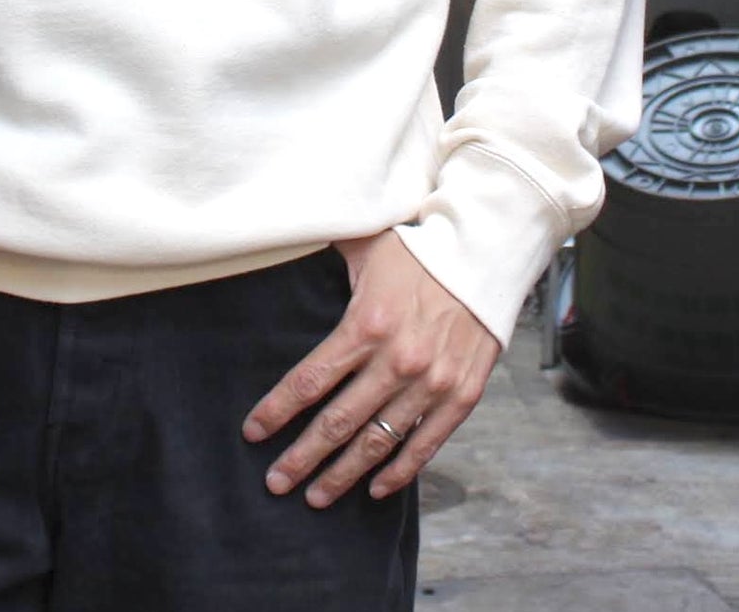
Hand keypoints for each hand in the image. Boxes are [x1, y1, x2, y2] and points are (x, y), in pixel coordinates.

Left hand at [242, 228, 498, 507]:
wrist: (485, 254)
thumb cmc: (418, 248)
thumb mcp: (364, 246)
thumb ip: (325, 257)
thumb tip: (283, 243)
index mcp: (366, 324)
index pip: (310, 380)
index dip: (277, 410)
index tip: (253, 432)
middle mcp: (396, 361)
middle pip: (337, 422)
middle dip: (302, 457)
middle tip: (277, 482)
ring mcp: (431, 383)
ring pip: (377, 443)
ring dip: (343, 474)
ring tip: (316, 496)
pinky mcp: (461, 396)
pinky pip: (424, 445)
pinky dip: (398, 472)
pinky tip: (374, 488)